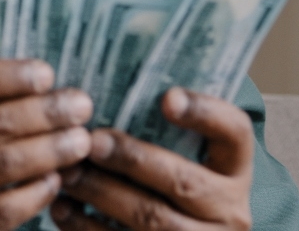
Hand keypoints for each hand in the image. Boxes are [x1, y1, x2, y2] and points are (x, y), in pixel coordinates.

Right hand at [0, 59, 92, 230]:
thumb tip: (35, 79)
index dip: (11, 76)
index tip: (47, 74)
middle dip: (45, 113)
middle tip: (80, 105)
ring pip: (1, 164)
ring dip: (51, 150)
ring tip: (81, 140)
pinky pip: (1, 210)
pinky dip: (34, 193)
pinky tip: (55, 179)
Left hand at [51, 88, 253, 230]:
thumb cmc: (178, 185)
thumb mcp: (191, 159)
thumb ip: (166, 131)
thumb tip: (113, 82)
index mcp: (236, 170)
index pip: (234, 133)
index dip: (205, 114)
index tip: (167, 96)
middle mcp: (229, 211)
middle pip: (183, 182)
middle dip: (133, 159)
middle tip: (91, 141)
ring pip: (152, 221)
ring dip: (103, 195)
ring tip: (67, 174)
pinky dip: (88, 229)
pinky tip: (62, 209)